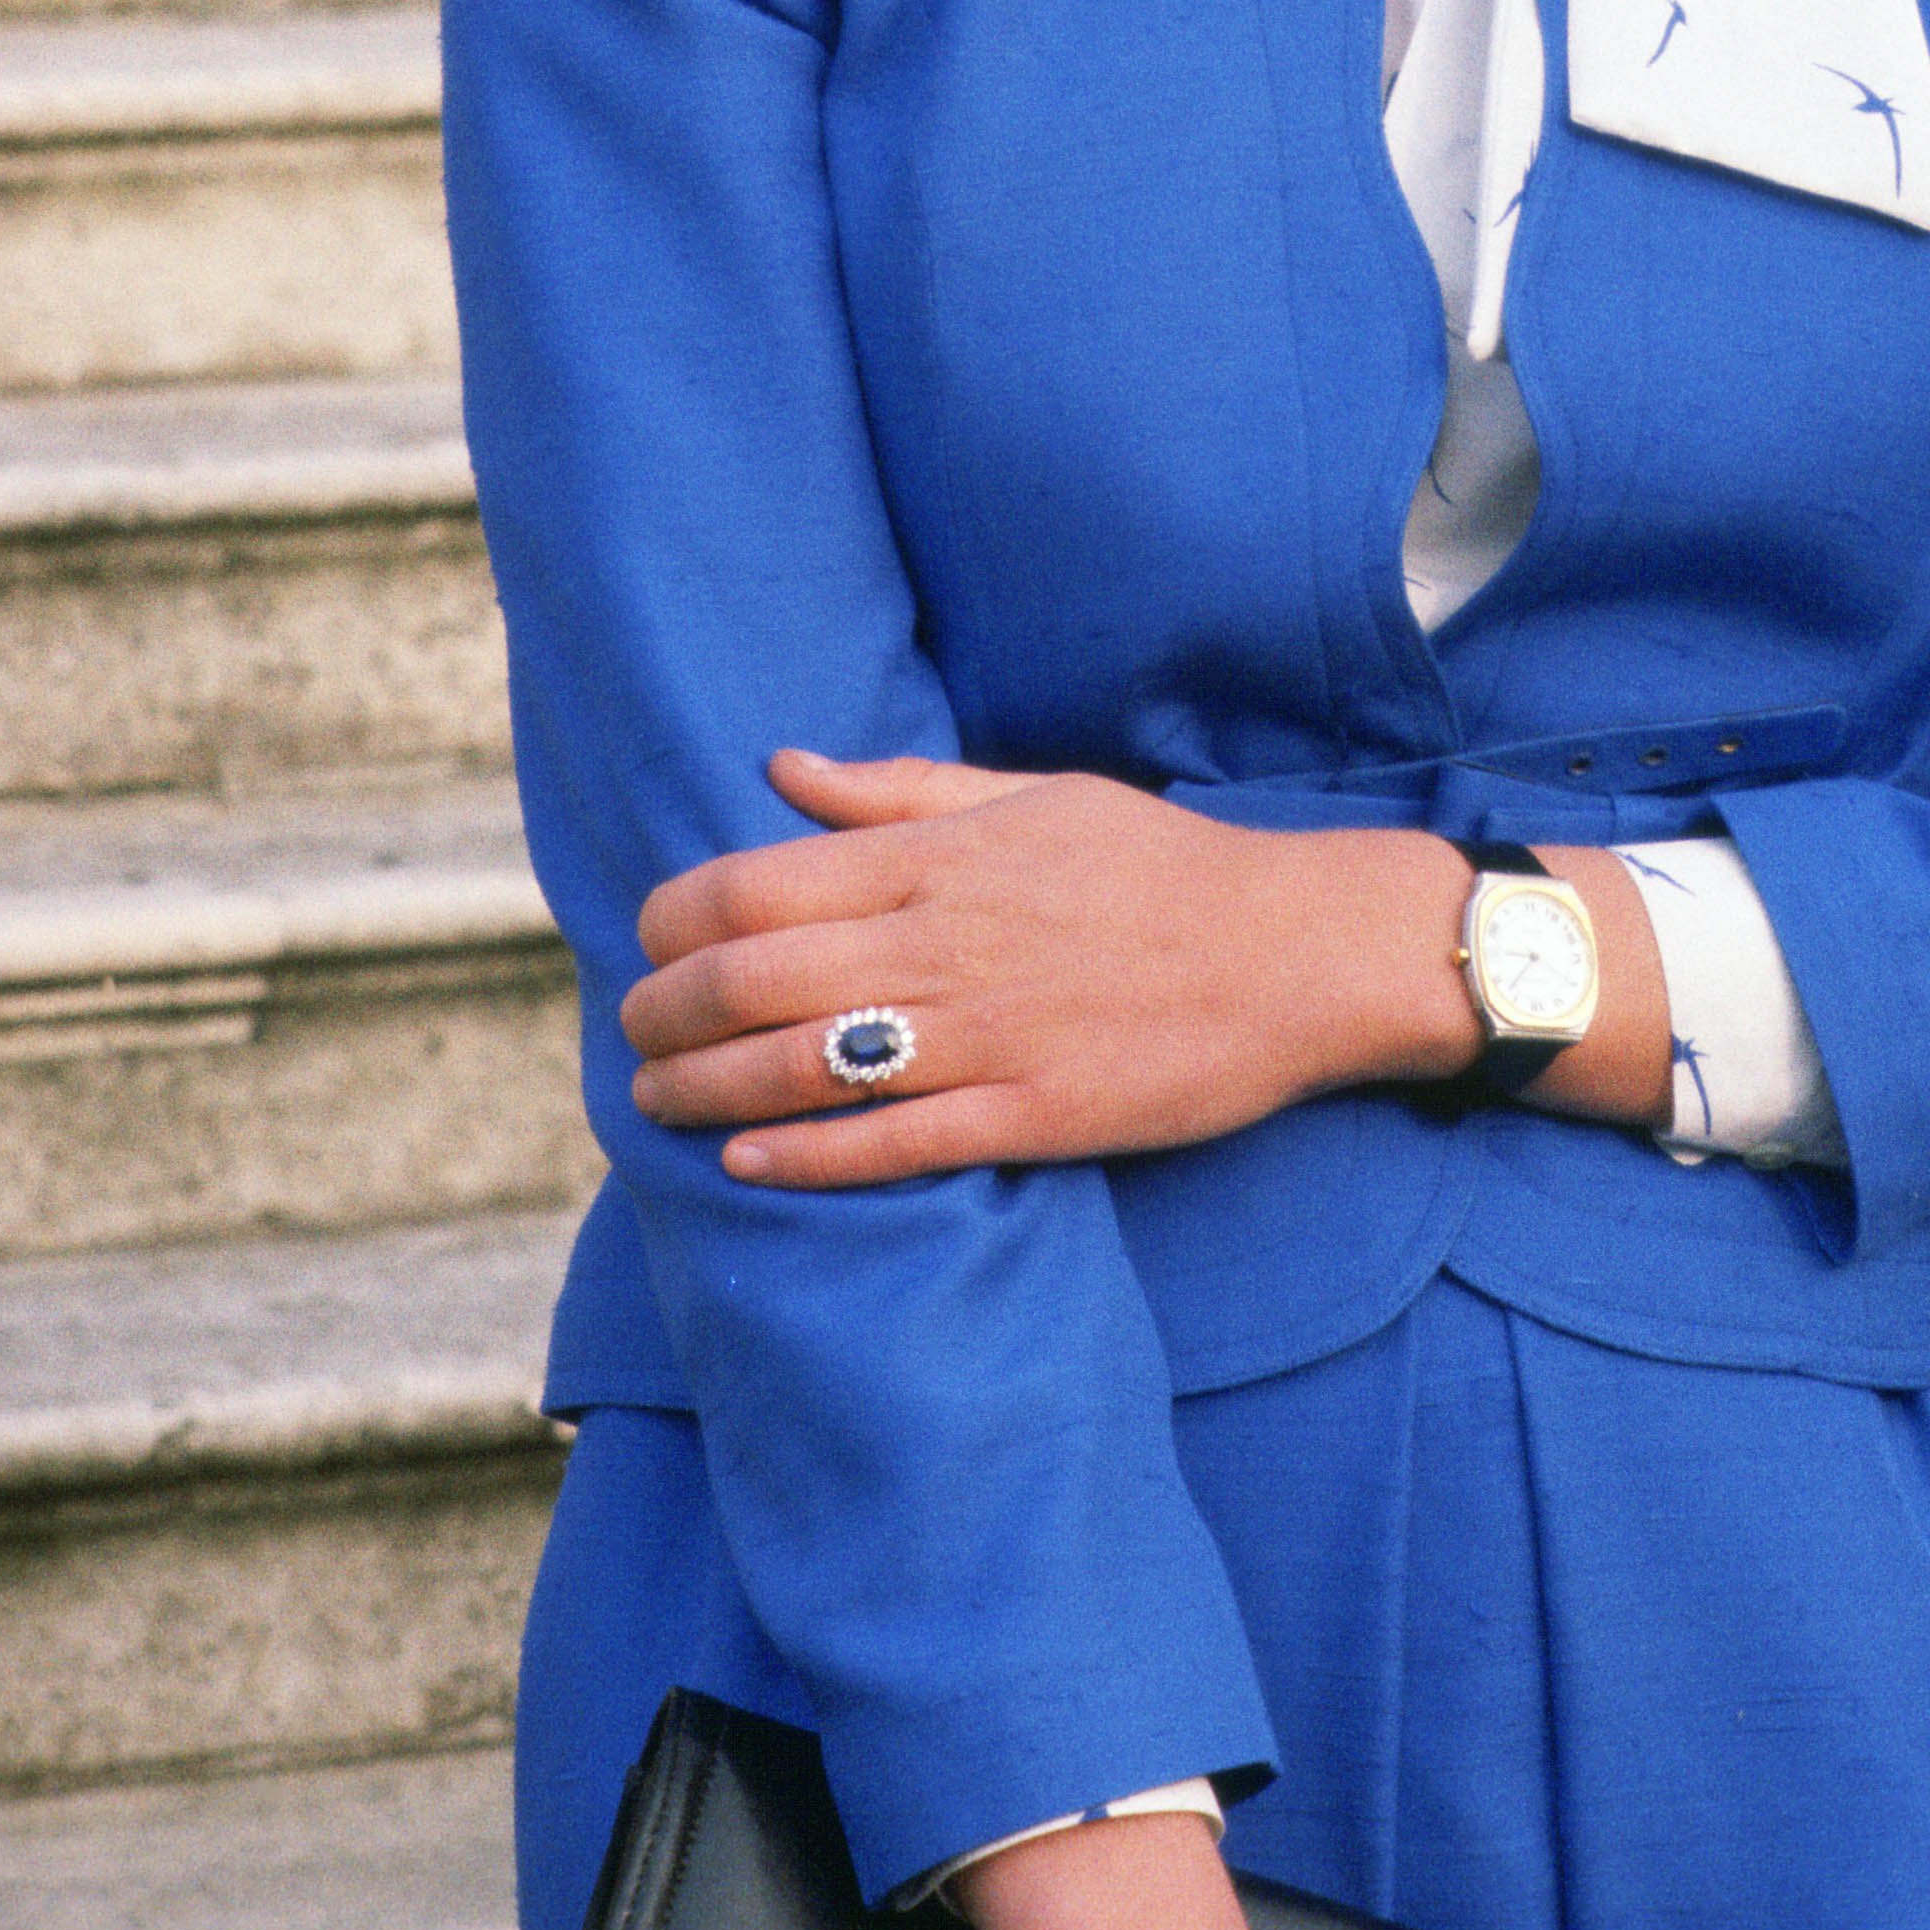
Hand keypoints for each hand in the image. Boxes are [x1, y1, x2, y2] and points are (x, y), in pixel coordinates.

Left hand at [622, 752, 1675, 1176]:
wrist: (1297, 950)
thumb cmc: (1160, 865)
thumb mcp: (1034, 795)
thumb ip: (897, 789)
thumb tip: (779, 767)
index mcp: (942, 857)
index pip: (753, 884)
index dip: (672, 920)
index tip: (646, 941)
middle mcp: (948, 943)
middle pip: (752, 980)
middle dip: (663, 1012)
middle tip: (631, 1031)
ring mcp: (989, 1036)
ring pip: (800, 1069)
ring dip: (702, 1089)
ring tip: (654, 1099)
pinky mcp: (1031, 1117)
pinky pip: (891, 1146)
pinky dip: (802, 1157)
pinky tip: (744, 1161)